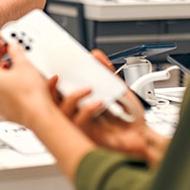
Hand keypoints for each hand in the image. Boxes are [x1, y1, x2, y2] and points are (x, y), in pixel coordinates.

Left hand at [0, 31, 56, 128]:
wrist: (39, 116)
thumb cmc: (30, 95)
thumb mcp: (24, 65)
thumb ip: (16, 52)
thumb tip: (12, 46)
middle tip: (6, 45)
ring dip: (2, 68)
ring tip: (13, 60)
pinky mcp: (3, 108)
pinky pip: (2, 91)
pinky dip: (6, 82)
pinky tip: (16, 79)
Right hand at [56, 49, 169, 166]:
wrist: (141, 134)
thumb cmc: (128, 115)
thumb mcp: (116, 87)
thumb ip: (105, 71)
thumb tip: (95, 55)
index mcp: (79, 102)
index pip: (56, 92)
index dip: (48, 82)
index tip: (50, 69)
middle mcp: (76, 113)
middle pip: (51, 102)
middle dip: (51, 89)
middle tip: (58, 76)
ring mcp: (80, 124)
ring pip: (62, 112)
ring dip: (72, 97)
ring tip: (88, 88)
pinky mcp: (87, 134)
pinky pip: (79, 121)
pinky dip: (88, 109)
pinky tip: (99, 102)